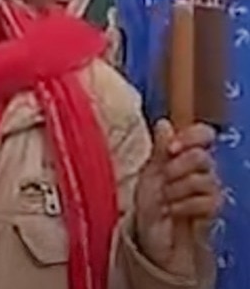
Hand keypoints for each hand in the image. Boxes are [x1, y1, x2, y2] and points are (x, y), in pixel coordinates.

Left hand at [133, 119, 221, 274]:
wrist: (152, 237)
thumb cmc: (149, 204)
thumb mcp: (148, 173)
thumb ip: (160, 150)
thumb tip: (164, 123)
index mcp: (183, 155)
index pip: (202, 134)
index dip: (192, 137)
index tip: (173, 149)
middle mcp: (199, 169)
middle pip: (202, 157)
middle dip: (177, 169)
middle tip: (163, 181)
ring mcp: (208, 189)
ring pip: (206, 180)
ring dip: (178, 190)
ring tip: (166, 200)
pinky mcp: (212, 209)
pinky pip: (209, 201)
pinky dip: (186, 206)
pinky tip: (174, 211)